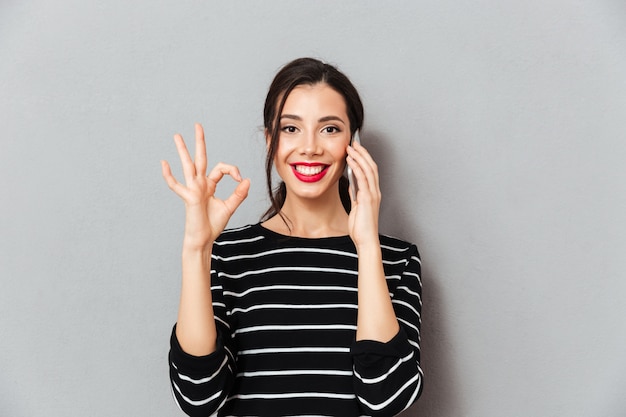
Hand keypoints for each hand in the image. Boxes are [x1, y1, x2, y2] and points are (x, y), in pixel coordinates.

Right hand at [161, 123, 249, 248]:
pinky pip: (176, 185)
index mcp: (209, 185)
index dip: (232, 170)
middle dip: (200, 142)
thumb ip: (239, 194)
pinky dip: (169, 175)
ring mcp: (192, 189)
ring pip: (188, 165)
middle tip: (197, 125)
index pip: (221, 168)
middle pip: (200, 158)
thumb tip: (247, 179)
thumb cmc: (213, 225)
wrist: (204, 239)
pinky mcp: (188, 197)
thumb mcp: (229, 207)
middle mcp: (199, 184)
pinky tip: (164, 163)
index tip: (240, 179)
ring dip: (183, 150)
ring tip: (177, 136)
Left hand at [346, 140, 380, 247]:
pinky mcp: (367, 198)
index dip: (364, 158)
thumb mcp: (357, 208)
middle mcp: (375, 192)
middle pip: (372, 166)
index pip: (370, 171)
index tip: (356, 149)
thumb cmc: (361, 227)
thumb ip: (356, 195)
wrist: (365, 240)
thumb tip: (352, 185)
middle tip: (354, 143)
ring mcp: (373, 194)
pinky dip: (357, 167)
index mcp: (373, 194)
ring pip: (369, 169)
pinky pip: (363, 179)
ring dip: (359, 157)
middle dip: (363, 153)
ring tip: (351, 148)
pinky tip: (351, 160)